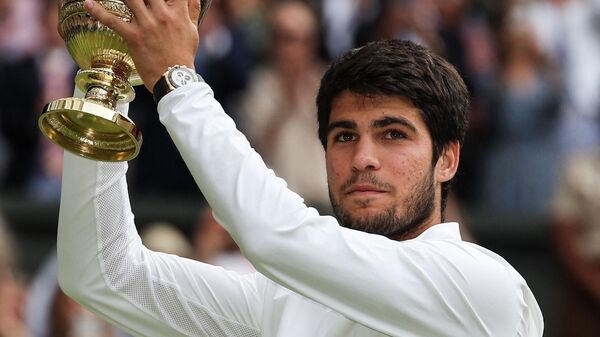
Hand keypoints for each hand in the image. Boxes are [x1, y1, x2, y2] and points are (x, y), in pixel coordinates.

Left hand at [84, 0, 200, 91]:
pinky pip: (113, 21)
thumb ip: (192, 10)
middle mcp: (162, 15)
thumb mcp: (192, 31)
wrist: (174, 78)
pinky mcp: (134, 37)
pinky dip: (98, 11)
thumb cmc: (183, 56)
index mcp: (178, 12)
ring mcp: (147, 25)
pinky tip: (88, 3)